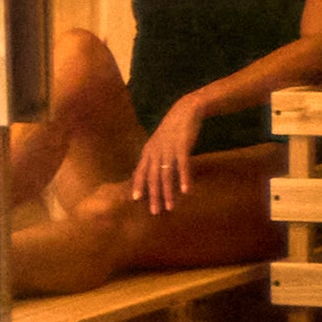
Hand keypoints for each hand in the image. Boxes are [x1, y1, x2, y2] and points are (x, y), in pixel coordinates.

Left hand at [132, 95, 208, 212]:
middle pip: (152, 177)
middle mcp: (156, 151)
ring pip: (166, 175)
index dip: (138, 185)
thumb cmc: (173, 128)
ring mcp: (169, 149)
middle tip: (155, 212)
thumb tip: (153, 172)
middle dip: (153, 195)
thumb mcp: (159, 142)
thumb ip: (155, 156)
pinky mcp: (182, 146)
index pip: (140, 171)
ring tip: (170, 207)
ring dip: (167, 192)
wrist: (186, 110)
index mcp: (149, 150)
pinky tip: (186, 191)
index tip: (135, 199)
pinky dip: (184, 179)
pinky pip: (182, 166)